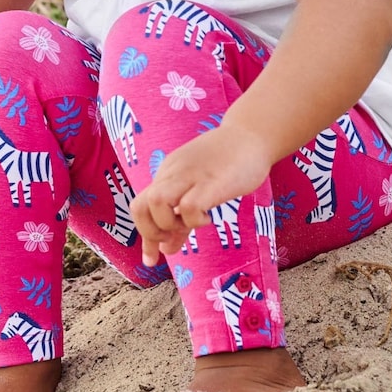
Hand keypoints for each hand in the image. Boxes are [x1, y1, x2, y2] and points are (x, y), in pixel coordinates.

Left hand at [130, 127, 272, 265]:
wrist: (252, 133)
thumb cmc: (227, 162)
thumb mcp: (197, 188)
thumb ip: (180, 219)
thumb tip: (165, 249)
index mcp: (167, 174)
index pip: (139, 206)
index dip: (144, 235)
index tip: (152, 258)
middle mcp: (173, 174)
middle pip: (140, 206)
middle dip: (151, 233)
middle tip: (174, 237)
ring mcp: (191, 176)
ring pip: (157, 202)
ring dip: (169, 225)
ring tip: (189, 225)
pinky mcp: (213, 182)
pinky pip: (190, 205)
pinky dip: (194, 220)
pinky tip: (208, 217)